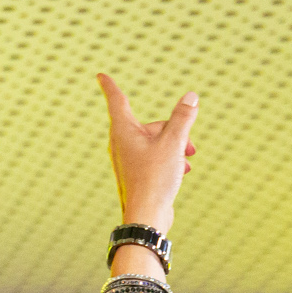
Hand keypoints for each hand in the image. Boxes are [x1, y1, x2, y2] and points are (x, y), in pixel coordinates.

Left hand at [99, 73, 199, 233]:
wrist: (147, 217)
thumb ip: (182, 118)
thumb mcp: (173, 143)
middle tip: (191, 146)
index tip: (100, 75)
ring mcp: (128, 160)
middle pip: (149, 125)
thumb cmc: (155, 179)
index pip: (116, 100)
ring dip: (174, 147)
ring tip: (188, 160)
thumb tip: (191, 97)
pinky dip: (169, 159)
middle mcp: (121, 144)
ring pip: (154, 142)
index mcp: (123, 131)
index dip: (109, 86)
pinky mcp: (136, 174)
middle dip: (173, 131)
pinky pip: (154, 157)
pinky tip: (183, 170)